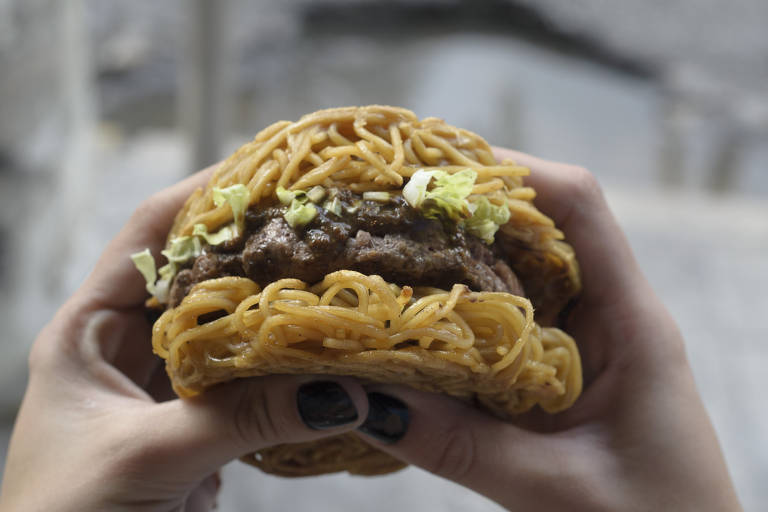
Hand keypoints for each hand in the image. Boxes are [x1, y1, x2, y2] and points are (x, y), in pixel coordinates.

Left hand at [0, 168, 368, 511]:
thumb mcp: (145, 457)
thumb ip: (242, 419)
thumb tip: (344, 392)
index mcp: (86, 332)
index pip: (146, 237)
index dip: (199, 195)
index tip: (263, 167)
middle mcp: (124, 349)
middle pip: (193, 277)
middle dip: (250, 247)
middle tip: (316, 221)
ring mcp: (163, 388)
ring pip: (223, 331)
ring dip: (269, 309)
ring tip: (327, 275)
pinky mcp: (194, 427)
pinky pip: (243, 383)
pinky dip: (279, 368)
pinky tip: (318, 354)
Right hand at [355, 149, 741, 510]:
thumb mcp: (555, 490)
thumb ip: (461, 447)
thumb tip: (361, 398)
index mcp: (631, 323)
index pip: (580, 208)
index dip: (513, 172)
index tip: (435, 171)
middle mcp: (607, 315)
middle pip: (541, 227)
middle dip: (468, 208)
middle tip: (388, 207)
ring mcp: (583, 340)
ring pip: (519, 272)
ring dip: (459, 257)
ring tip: (387, 250)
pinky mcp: (558, 369)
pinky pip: (507, 320)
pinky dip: (462, 308)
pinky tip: (416, 318)